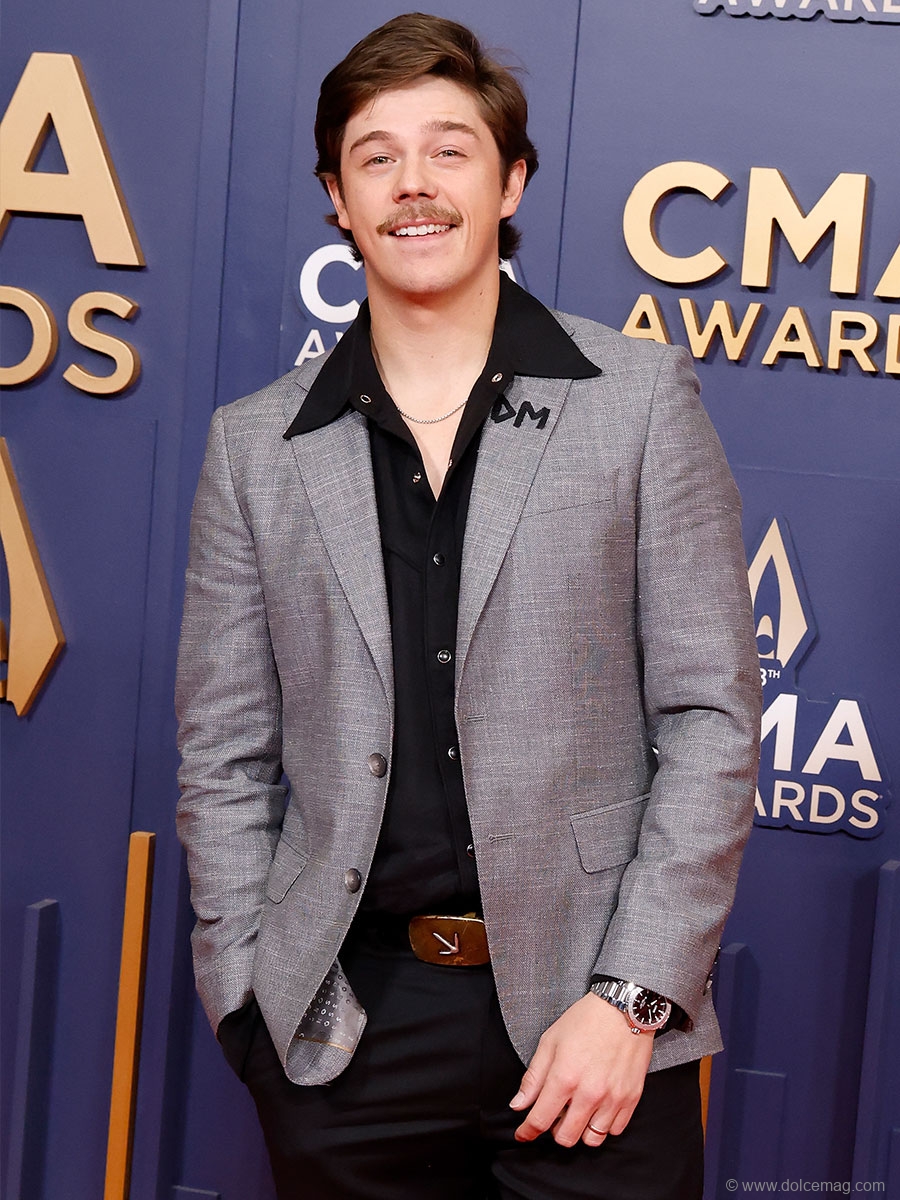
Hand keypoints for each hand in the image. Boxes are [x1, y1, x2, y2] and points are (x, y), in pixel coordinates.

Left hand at [509, 992, 653, 1146]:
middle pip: (566, 1137)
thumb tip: (519, 1104)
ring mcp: (612, 1098)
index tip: (523, 1134)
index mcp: (565, 1077)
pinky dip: (603, 1125)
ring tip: (578, 1110)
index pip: (540, 1120)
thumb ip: (533, 1077)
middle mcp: (589, 1093)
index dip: (527, 1132)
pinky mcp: (631, 1099)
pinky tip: (598, 1107)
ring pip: (591, 1139)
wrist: (625, 1009)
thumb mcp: (550, 1041)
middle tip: (555, 1114)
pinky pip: (614, 1130)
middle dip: (554, 1130)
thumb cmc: (585, 1020)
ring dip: (580, 1129)